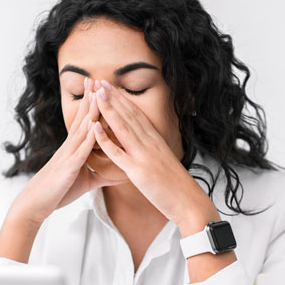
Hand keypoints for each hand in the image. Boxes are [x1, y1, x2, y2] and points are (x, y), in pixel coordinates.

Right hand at [7, 78, 126, 225]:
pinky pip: (79, 152)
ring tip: (97, 95)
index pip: (84, 122)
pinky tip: (94, 127)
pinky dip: (88, 139)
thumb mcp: (86, 182)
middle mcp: (70, 148)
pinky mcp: (68, 168)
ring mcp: (68, 156)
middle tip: (95, 79)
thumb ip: (103, 176)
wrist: (35, 204)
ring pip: (81, 131)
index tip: (98, 88)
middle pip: (82, 119)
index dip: (92, 105)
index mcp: (74, 149)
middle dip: (89, 99)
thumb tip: (121, 175)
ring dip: (90, 112)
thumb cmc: (58, 192)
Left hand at [91, 80, 219, 234]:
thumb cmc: (177, 187)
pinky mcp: (138, 171)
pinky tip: (95, 128)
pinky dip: (105, 140)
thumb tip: (145, 144)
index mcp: (157, 141)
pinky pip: (118, 153)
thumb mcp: (165, 162)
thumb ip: (153, 151)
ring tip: (96, 94)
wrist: (190, 202)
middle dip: (113, 98)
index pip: (137, 115)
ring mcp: (144, 156)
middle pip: (129, 115)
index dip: (123, 100)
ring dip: (109, 110)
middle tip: (100, 82)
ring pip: (123, 128)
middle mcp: (151, 144)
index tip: (111, 87)